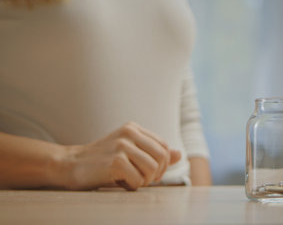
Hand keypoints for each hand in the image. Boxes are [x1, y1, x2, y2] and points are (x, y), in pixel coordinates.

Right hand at [64, 122, 180, 190]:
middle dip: (157, 173)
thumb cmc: (102, 161)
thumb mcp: (130, 153)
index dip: (163, 163)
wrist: (70, 165)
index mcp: (133, 128)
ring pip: (152, 169)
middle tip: (143, 179)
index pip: (163, 146)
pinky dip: (132, 186)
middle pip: (162, 156)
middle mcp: (129, 133)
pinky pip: (137, 180)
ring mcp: (122, 146)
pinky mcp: (116, 160)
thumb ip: (154, 153)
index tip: (152, 173)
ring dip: (144, 181)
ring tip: (130, 180)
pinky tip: (120, 182)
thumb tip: (180, 154)